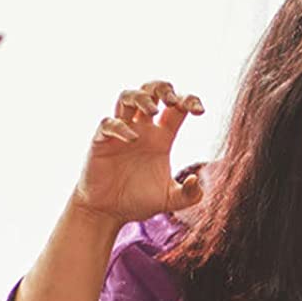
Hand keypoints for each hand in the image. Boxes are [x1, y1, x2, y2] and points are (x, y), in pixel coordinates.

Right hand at [71, 79, 205, 226]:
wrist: (110, 212)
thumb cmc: (140, 201)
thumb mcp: (171, 201)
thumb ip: (190, 194)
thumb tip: (196, 180)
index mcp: (162, 137)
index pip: (176, 108)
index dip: (188, 101)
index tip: (199, 110)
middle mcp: (142, 129)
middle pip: (150, 92)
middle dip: (162, 88)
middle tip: (171, 100)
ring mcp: (121, 132)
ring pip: (126, 97)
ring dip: (140, 98)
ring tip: (153, 110)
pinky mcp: (102, 141)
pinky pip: (108, 123)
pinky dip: (120, 126)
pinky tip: (132, 138)